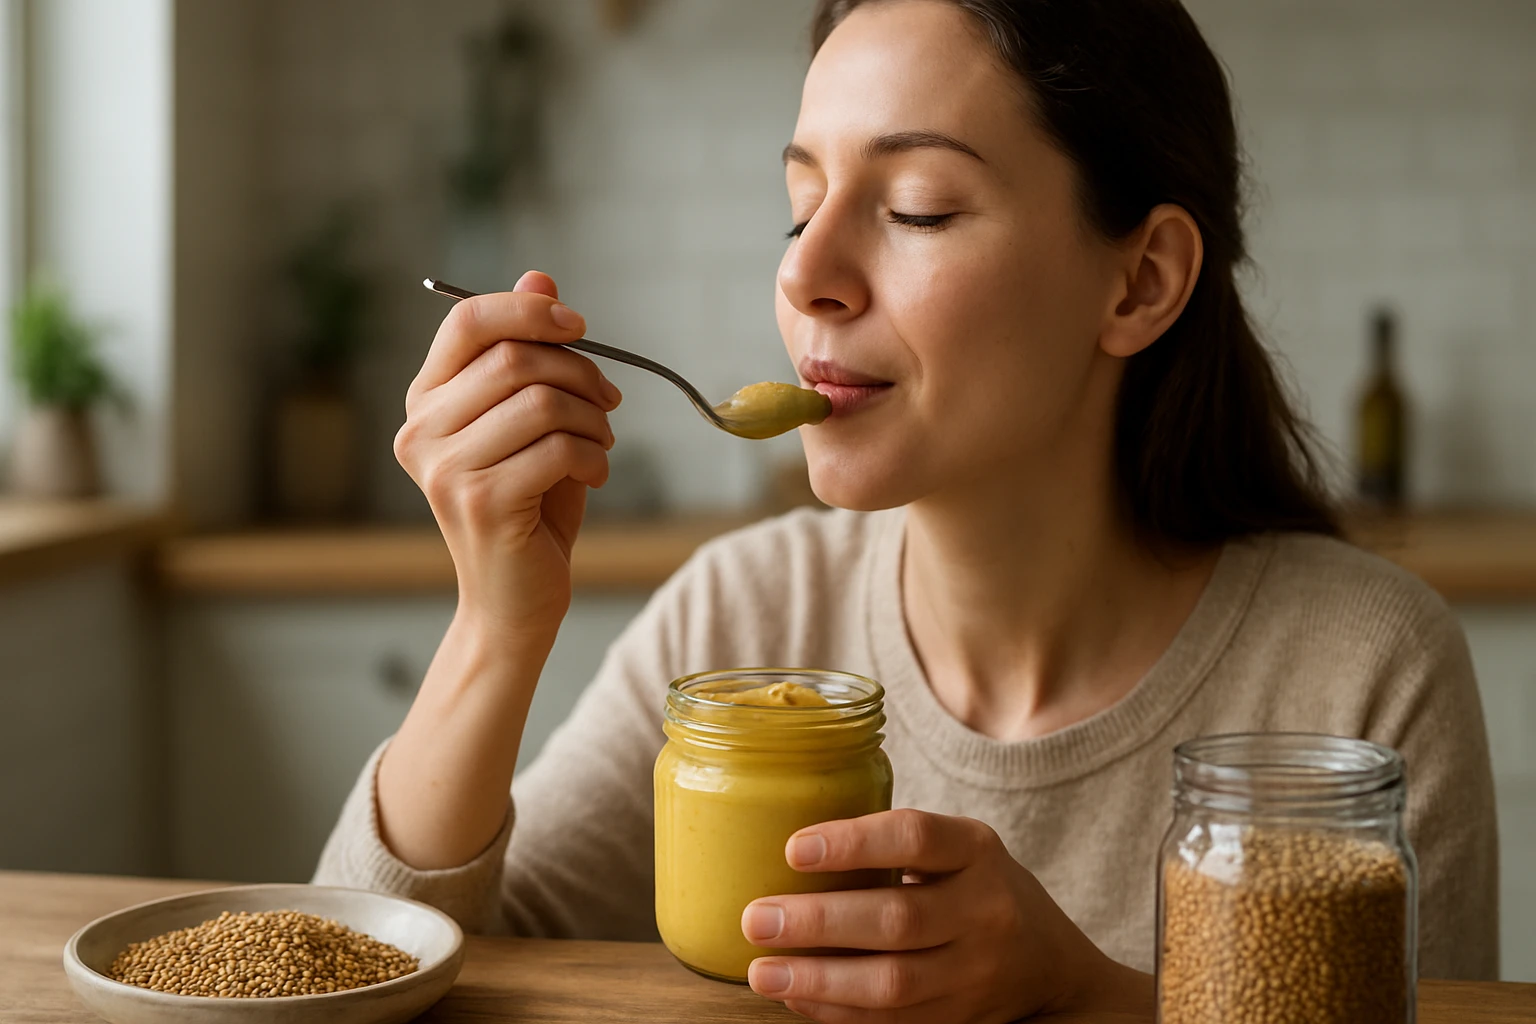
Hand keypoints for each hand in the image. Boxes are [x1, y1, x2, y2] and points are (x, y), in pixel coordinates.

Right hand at [395, 271, 620, 642]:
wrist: (515, 600)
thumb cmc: (528, 506)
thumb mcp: (531, 422)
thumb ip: (529, 351)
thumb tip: (540, 275)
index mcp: (426, 401)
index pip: (468, 320)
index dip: (529, 308)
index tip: (578, 325)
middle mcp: (421, 431)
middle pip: (514, 358)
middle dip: (579, 372)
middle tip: (608, 402)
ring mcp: (445, 470)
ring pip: (541, 402)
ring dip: (592, 418)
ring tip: (602, 443)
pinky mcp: (481, 504)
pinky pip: (558, 449)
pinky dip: (594, 456)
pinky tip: (595, 475)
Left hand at [740, 809, 1153, 1022]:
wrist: (1049, 965)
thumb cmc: (976, 888)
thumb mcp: (955, 850)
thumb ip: (892, 846)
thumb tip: (787, 851)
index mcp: (976, 850)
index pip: (914, 837)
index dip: (852, 843)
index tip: (792, 849)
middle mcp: (984, 910)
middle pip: (897, 919)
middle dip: (818, 922)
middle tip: (756, 919)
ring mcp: (976, 972)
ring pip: (893, 983)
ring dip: (819, 980)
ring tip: (763, 972)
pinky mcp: (961, 1019)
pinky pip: (891, 1021)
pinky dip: (837, 1011)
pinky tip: (796, 997)